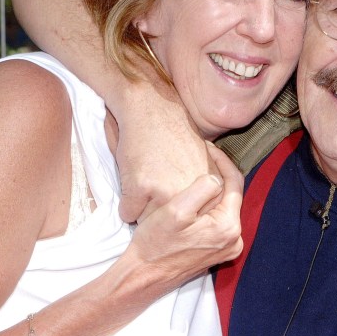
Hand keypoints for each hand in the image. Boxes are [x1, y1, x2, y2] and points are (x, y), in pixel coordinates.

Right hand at [111, 80, 218, 222]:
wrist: (152, 110)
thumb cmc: (174, 138)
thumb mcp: (202, 164)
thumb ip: (206, 191)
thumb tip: (204, 216)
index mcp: (209, 187)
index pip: (195, 221)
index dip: (182, 214)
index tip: (174, 202)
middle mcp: (190, 192)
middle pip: (171, 224)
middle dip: (161, 214)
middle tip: (157, 189)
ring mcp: (166, 191)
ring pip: (147, 221)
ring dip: (143, 210)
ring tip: (146, 184)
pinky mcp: (141, 187)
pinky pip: (127, 212)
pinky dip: (126, 202)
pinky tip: (132, 181)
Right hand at [123, 144, 243, 294]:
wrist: (144, 276)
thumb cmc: (156, 243)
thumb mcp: (176, 210)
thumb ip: (201, 189)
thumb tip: (216, 177)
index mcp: (228, 227)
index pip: (235, 183)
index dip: (222, 161)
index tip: (208, 147)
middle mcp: (234, 239)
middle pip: (232, 196)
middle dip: (219, 174)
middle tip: (202, 156)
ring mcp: (227, 247)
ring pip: (225, 207)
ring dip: (213, 190)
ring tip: (197, 172)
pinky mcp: (217, 251)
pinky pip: (218, 220)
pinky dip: (209, 206)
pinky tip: (194, 196)